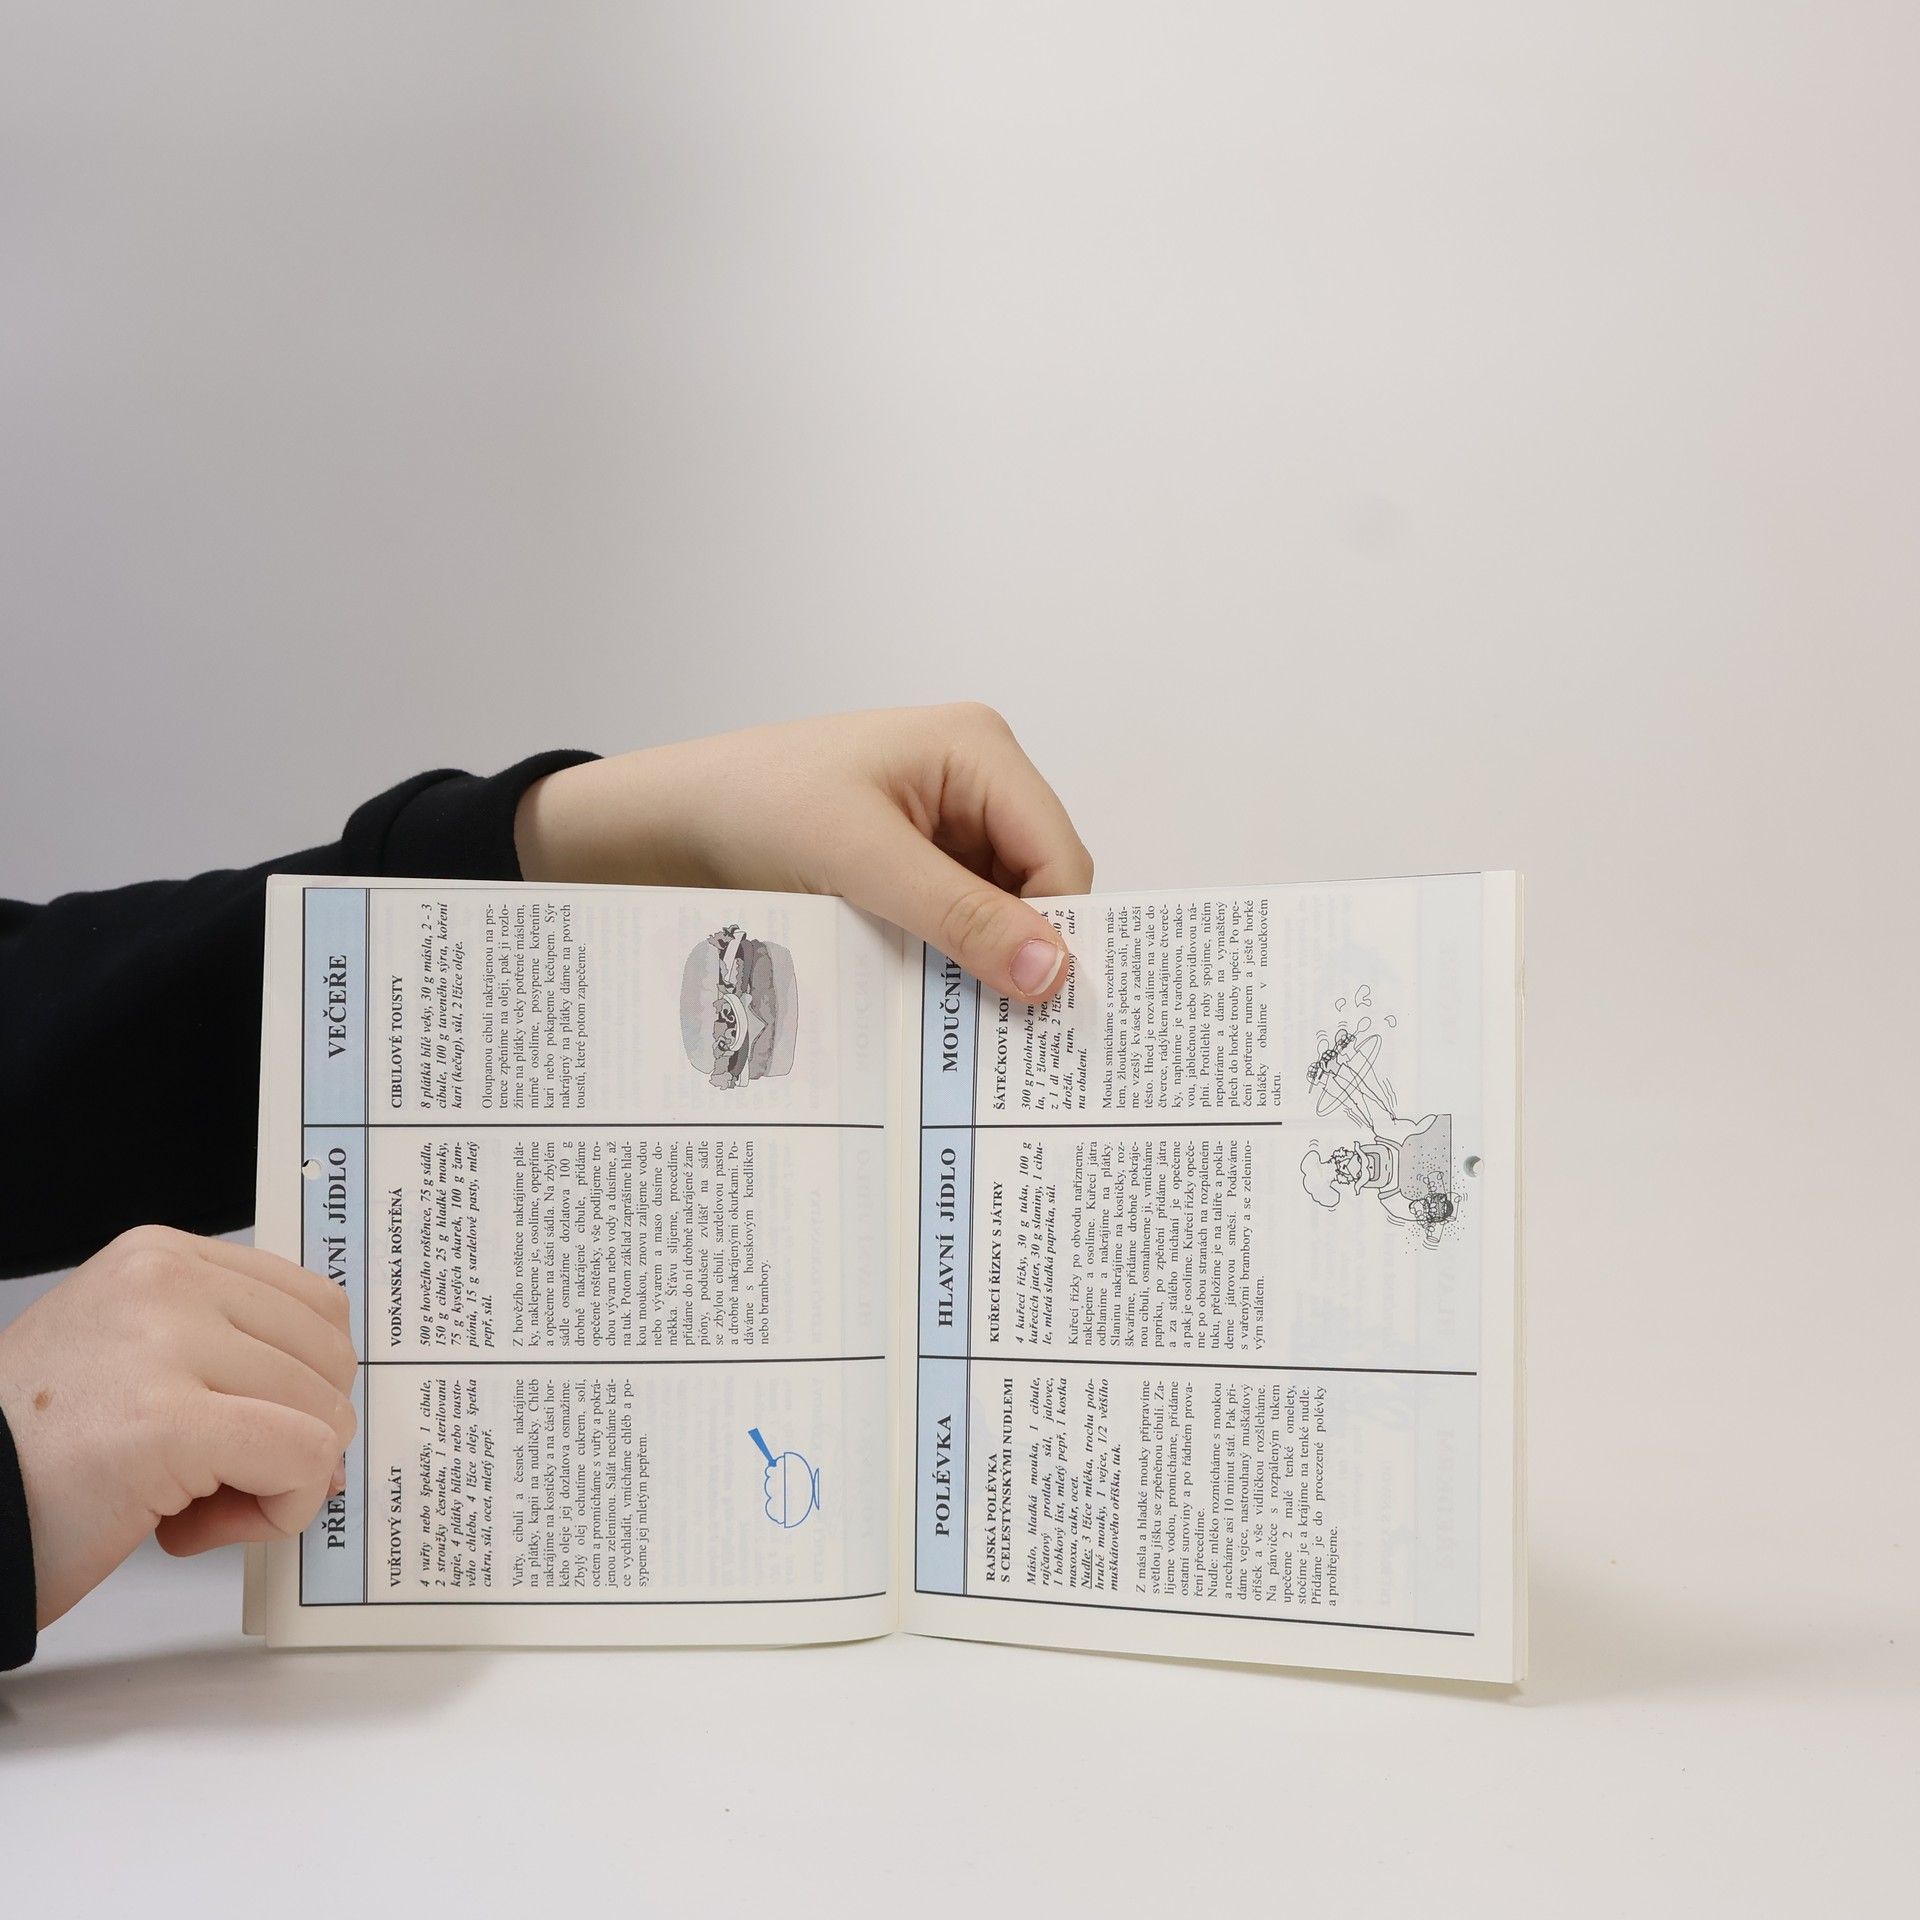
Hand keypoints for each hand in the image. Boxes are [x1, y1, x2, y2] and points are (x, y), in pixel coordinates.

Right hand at [0, 1227, 356, 1627]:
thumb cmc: (33, 1460)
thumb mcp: (136, 1363)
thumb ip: (228, 1362)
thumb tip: (331, 1421)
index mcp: (160, 1257)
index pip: (313, 1306)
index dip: (304, 1385)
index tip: (250, 1430)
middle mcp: (166, 1281)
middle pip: (327, 1358)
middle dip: (295, 1435)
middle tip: (212, 1482)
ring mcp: (166, 1344)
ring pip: (322, 1412)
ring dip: (277, 1482)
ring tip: (186, 1508)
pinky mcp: (168, 1422)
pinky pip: (301, 1459)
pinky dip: (278, 1509)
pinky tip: (194, 1531)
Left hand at [515, 705, 1094, 1001]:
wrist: (667, 823)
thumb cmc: (753, 806)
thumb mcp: (861, 861)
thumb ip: (961, 915)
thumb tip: (1051, 971)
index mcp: (978, 749)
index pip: (1060, 854)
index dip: (1060, 932)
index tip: (1043, 1010)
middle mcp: (974, 781)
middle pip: (1038, 886)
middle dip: (1020, 952)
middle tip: (1002, 1030)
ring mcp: (944, 824)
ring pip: (1000, 913)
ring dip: (980, 963)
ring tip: (955, 1018)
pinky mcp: (912, 863)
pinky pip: (957, 922)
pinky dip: (947, 961)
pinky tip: (925, 998)